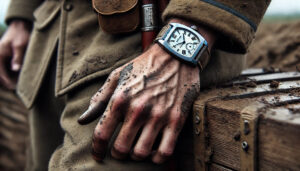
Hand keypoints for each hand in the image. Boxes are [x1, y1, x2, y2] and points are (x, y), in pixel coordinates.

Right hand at [0, 20, 30, 89]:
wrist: (20, 27)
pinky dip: (8, 74)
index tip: (16, 88)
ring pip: (1, 74)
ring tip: (18, 85)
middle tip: (17, 89)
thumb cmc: (21, 35)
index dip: (9, 82)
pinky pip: (4, 70)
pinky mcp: (3, 58)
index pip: (1, 74)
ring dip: (8, 79)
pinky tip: (17, 77)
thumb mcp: (21, 46)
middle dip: (7, 83)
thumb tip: (15, 69)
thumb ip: (18, 58)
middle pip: (0, 76)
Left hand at [78, 18, 215, 163]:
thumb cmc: (143, 67)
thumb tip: (83, 120)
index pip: (101, 135)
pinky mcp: (177, 120)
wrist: (175, 55)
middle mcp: (137, 110)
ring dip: (136, 156)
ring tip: (136, 150)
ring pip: (142, 153)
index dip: (97, 150)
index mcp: (120, 99)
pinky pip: (165, 151)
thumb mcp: (117, 76)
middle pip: (121, 149)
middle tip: (120, 151)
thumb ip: (99, 99)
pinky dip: (157, 158)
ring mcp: (158, 116)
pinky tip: (154, 152)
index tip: (98, 155)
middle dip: (117, 154)